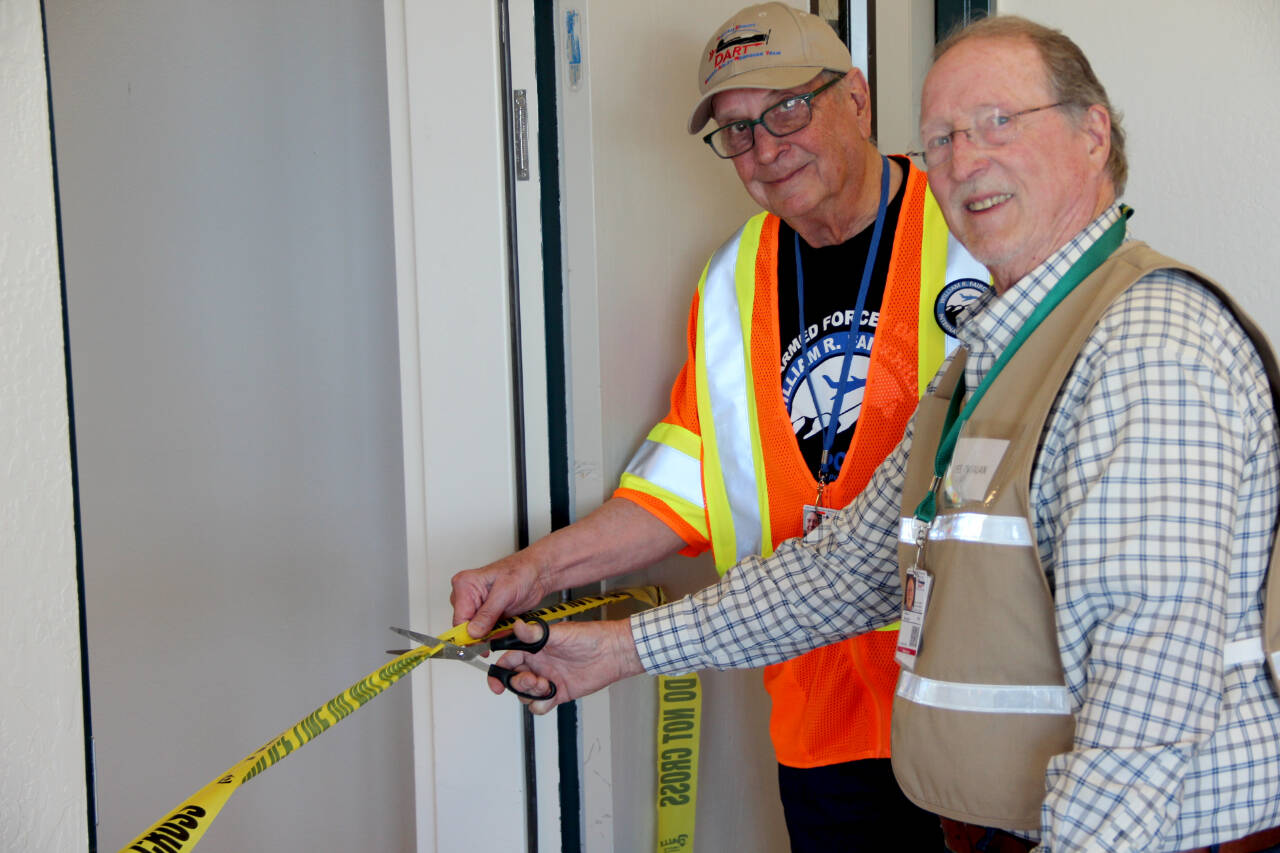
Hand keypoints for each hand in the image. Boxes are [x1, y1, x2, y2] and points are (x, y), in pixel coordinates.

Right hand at [450, 552, 546, 638]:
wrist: (536, 573)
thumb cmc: (522, 571)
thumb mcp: (504, 593)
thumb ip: (488, 614)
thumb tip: (473, 632)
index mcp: (464, 585)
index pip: (459, 618)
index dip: (468, 635)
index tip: (481, 644)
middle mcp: (467, 595)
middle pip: (465, 627)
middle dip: (482, 636)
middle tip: (498, 635)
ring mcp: (476, 605)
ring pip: (476, 632)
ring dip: (490, 635)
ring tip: (505, 628)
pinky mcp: (486, 613)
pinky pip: (486, 631)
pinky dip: (496, 634)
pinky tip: (506, 628)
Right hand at [491, 617, 645, 714]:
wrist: (612, 653)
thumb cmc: (589, 637)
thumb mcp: (560, 633)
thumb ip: (536, 634)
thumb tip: (517, 626)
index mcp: (534, 648)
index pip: (508, 660)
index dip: (499, 671)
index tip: (496, 681)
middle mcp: (538, 664)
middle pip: (513, 680)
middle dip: (517, 684)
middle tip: (532, 680)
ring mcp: (547, 679)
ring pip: (525, 695)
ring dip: (530, 694)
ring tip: (545, 686)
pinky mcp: (558, 693)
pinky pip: (540, 705)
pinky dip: (542, 705)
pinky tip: (552, 695)